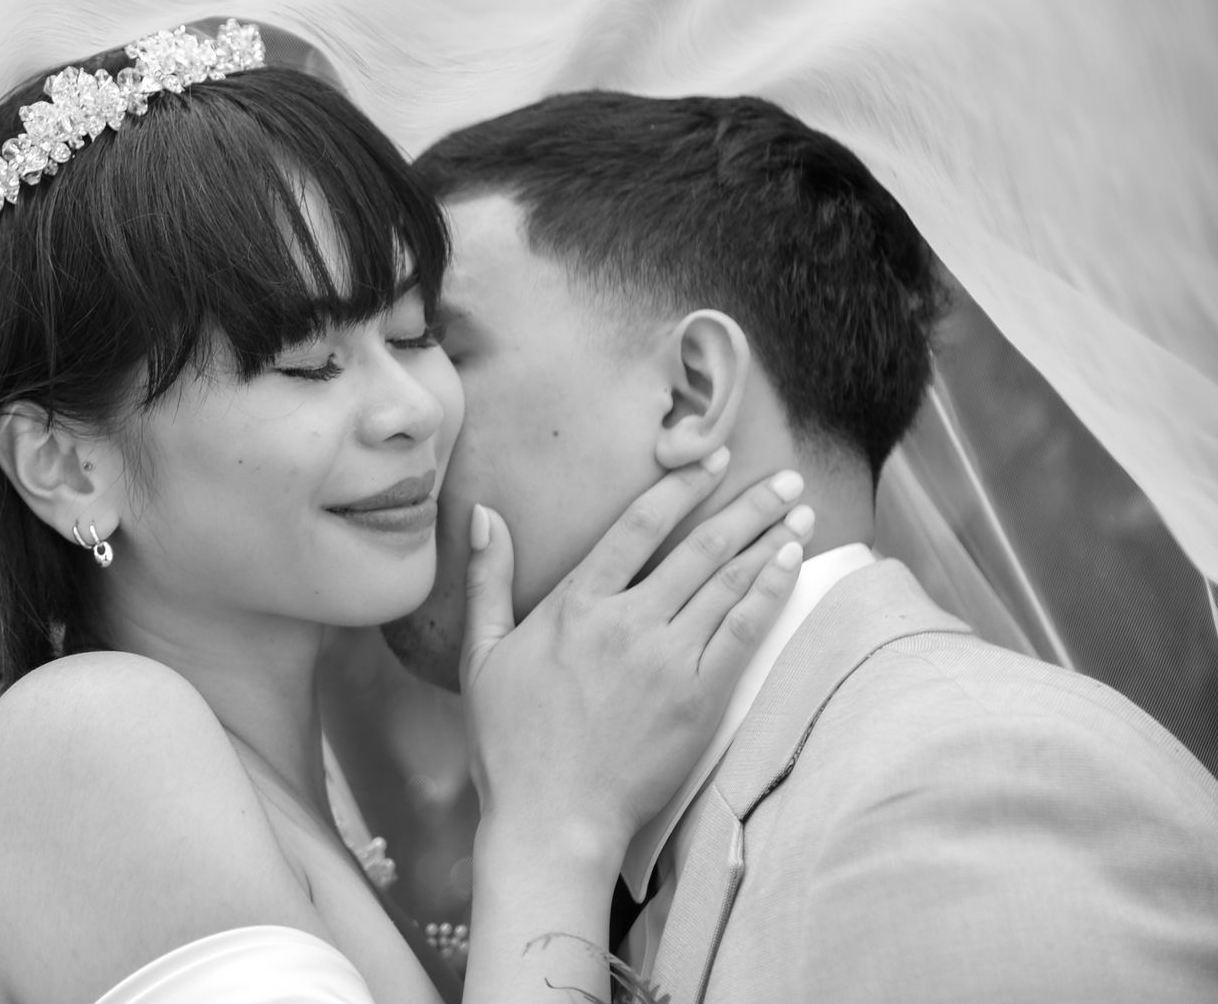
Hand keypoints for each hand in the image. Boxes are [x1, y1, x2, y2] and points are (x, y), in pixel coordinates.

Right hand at [461, 453, 810, 858]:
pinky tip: (787, 567)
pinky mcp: (699, 698)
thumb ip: (488, 579)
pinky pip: (742, 633)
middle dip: (747, 508)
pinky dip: (768, 594)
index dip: (680, 488)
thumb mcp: (482, 654)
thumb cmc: (510, 742)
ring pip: (727, 585)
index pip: (637, 527)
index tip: (713, 461)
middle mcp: (627, 623)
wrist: (553, 818)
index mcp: (575, 606)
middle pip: (699, 549)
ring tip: (798, 513)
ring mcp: (667, 660)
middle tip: (784, 480)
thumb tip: (485, 515)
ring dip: (767, 542)